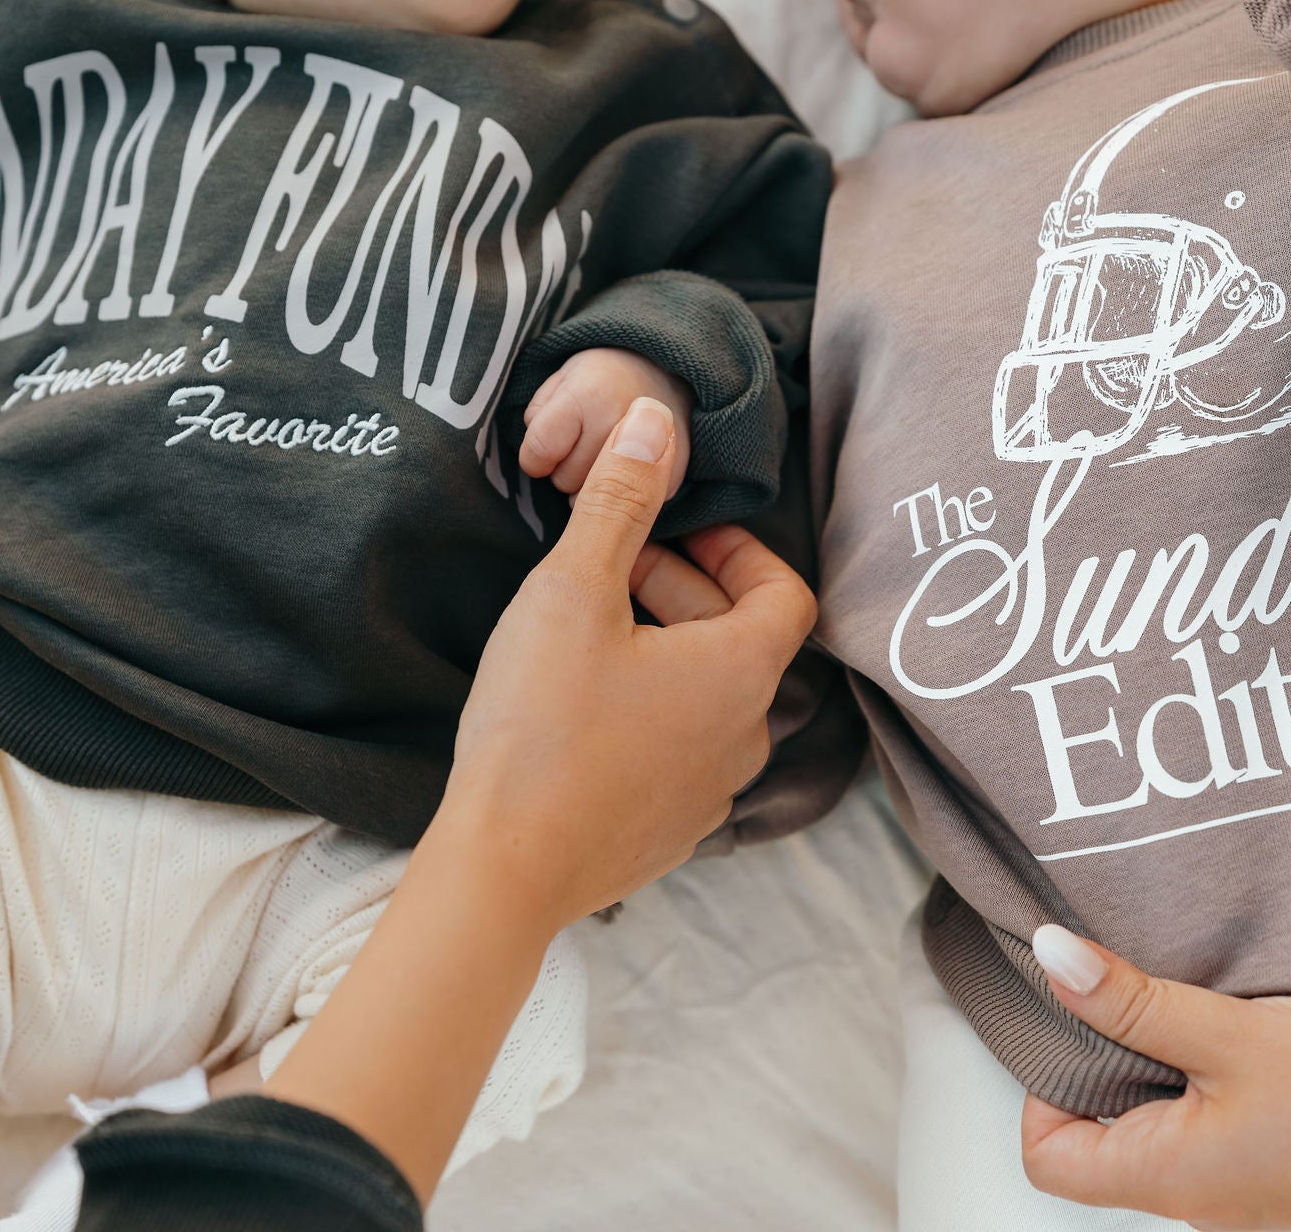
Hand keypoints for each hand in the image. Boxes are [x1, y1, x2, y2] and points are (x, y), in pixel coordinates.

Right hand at [440, 395, 813, 930]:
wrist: (505, 868)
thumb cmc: (541, 726)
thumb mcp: (574, 592)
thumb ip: (620, 502)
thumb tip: (658, 421)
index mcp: (742, 671)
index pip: (785, 592)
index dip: (737, 549)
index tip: (674, 534)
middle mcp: (747, 737)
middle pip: (743, 641)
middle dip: (686, 592)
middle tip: (615, 572)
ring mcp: (713, 793)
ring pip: (710, 699)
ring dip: (666, 653)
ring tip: (591, 636)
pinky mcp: (671, 832)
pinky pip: (680, 753)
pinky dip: (649, 715)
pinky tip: (578, 710)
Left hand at [520, 348, 694, 502]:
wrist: (664, 377)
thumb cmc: (600, 382)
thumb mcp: (560, 383)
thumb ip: (539, 419)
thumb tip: (545, 463)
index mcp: (592, 393)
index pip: (541, 450)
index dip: (534, 453)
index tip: (544, 448)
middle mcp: (628, 423)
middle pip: (565, 480)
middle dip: (565, 466)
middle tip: (583, 441)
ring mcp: (657, 453)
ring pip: (592, 503)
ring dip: (590, 485)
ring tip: (604, 453)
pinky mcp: (673, 478)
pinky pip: (626, 515)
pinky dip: (620, 499)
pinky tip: (628, 471)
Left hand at [1019, 924, 1290, 1230]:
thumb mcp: (1232, 1031)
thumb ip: (1133, 1000)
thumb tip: (1051, 958)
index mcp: (1168, 1179)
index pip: (1049, 1157)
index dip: (1044, 1090)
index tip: (1080, 1026)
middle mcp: (1195, 1203)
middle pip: (1099, 1142)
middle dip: (1104, 1066)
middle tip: (1132, 1000)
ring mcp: (1238, 1196)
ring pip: (1159, 1129)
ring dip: (1161, 1067)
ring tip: (1191, 1010)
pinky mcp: (1276, 1176)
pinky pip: (1212, 1130)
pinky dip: (1207, 1081)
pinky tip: (1237, 1037)